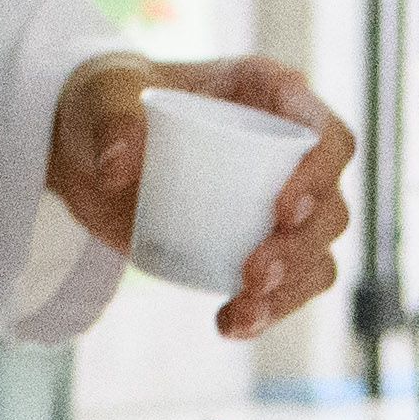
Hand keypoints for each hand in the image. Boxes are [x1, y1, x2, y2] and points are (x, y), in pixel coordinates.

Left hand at [47, 53, 355, 336]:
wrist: (88, 151)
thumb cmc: (108, 102)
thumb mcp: (102, 97)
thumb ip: (111, 121)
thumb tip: (116, 169)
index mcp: (271, 95)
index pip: (326, 135)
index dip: (320, 174)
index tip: (282, 210)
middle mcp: (288, 150)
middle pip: (330, 205)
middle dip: (302, 247)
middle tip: (254, 273)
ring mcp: (278, 202)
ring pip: (318, 252)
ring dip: (292, 289)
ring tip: (243, 310)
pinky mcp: (257, 244)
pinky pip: (289, 284)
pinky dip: (270, 310)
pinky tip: (230, 324)